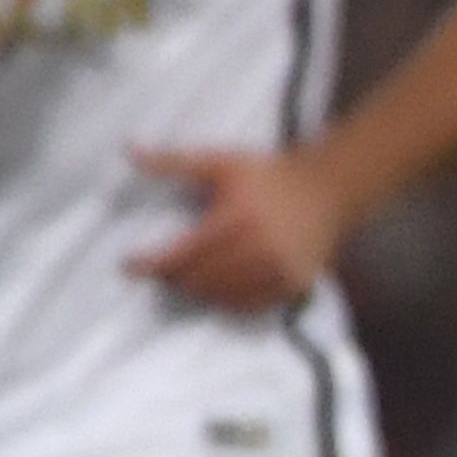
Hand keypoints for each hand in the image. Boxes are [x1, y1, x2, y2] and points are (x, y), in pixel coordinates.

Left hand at [125, 142, 357, 309]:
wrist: (327, 189)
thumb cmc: (269, 174)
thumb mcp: (219, 161)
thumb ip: (172, 160)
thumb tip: (129, 150)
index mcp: (236, 218)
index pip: (182, 254)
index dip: (150, 264)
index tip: (128, 266)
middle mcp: (258, 249)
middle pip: (198, 279)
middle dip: (171, 276)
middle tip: (159, 268)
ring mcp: (277, 271)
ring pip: (221, 296)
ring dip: (196, 290)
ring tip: (185, 277)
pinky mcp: (292, 285)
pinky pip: (248, 306)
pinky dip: (226, 301)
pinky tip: (216, 289)